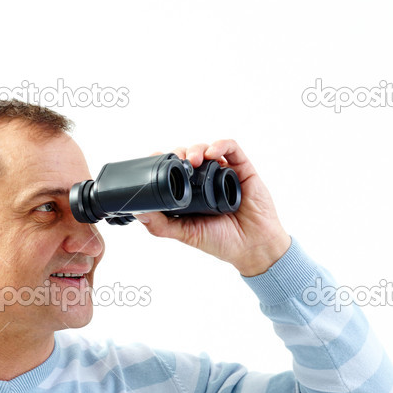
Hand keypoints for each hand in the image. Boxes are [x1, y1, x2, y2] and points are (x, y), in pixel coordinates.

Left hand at [137, 140, 290, 275]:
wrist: (253, 247)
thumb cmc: (221, 241)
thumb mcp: (185, 234)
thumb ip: (160, 225)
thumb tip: (139, 211)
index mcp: (190, 193)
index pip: (174, 170)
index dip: (164, 162)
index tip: (154, 159)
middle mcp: (206, 180)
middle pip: (188, 155)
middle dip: (179, 154)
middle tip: (176, 162)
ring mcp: (224, 173)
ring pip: (207, 149)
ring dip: (196, 149)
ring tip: (192, 160)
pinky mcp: (242, 169)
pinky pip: (232, 148)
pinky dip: (220, 145)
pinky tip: (212, 153)